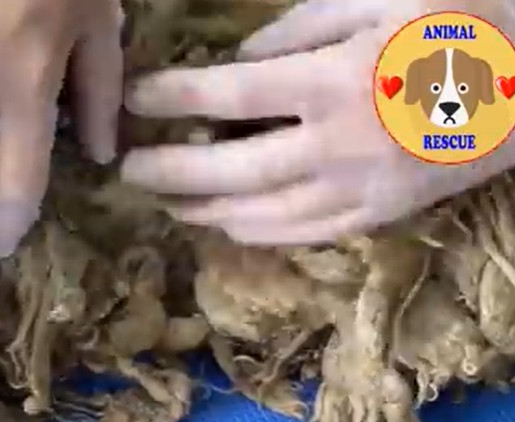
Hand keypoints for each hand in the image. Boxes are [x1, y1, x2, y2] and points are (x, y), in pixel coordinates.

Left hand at [120, 0, 514, 245]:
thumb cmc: (459, 20)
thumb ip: (300, 26)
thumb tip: (239, 59)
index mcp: (334, 80)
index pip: (227, 95)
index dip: (171, 98)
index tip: (134, 100)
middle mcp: (338, 146)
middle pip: (232, 170)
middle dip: (170, 171)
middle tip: (127, 171)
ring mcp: (360, 191)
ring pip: (263, 215)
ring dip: (205, 211)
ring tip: (166, 202)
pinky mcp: (380, 216)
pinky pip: (304, 235)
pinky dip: (257, 233)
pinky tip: (227, 225)